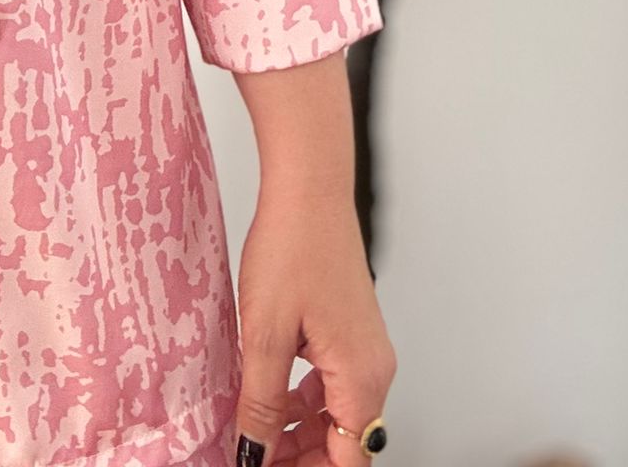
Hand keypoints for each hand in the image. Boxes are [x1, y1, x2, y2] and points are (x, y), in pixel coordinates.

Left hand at [231, 185, 395, 464]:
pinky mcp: (351, 332)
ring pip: (337, 415)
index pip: (347, 460)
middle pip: (345, 443)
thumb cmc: (292, 247)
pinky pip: (333, 385)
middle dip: (301, 457)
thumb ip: (262, 402)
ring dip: (299, 432)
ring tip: (253, 429)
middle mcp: (374, 370)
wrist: (309, 188)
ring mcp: (365, 350)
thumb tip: (255, 452)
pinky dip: (303, 400)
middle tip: (253, 454)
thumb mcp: (265, 334)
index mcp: (361, 378)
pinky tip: (267, 392)